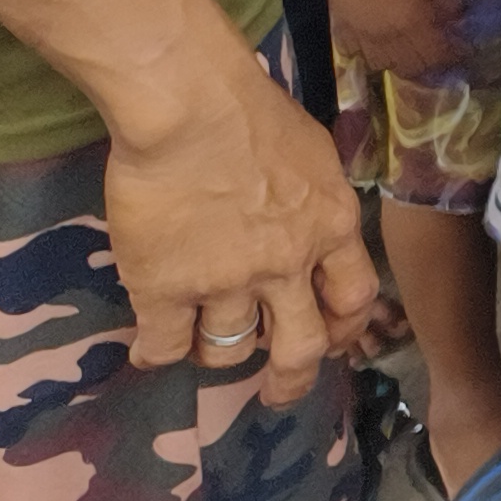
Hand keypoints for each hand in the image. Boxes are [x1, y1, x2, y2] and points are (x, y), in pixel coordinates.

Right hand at [108, 43, 387, 403]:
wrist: (192, 108)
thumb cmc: (252, 111)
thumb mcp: (313, 151)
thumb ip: (314, 193)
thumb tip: (310, 206)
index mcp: (330, 227)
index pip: (353, 296)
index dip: (344, 326)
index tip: (332, 339)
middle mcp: (287, 266)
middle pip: (301, 346)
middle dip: (292, 378)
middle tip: (280, 392)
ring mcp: (227, 283)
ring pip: (228, 349)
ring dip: (216, 351)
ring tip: (201, 342)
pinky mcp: (167, 290)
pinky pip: (166, 345)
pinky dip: (157, 354)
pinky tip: (147, 352)